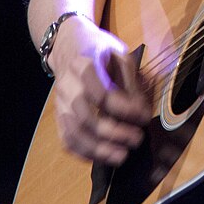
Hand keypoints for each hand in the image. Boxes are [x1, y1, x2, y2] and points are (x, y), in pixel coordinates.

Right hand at [47, 15, 151, 165]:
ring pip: (74, 133)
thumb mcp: (119, 54)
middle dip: (114, 132)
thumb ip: (130, 82)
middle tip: (137, 139)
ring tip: (122, 156)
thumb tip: (142, 113)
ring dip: (99, 149)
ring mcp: (60, 103)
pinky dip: (84, 153)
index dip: (125, 110)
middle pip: (86, 117)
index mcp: (83, 66)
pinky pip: (67, 140)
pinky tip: (104, 157)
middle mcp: (67, 86)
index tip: (144, 118)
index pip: (102, 94)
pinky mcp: (59, 116)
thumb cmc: (98, 50)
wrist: (67, 46)